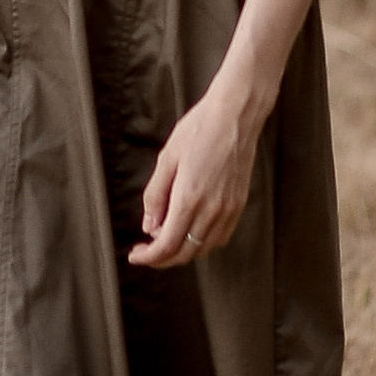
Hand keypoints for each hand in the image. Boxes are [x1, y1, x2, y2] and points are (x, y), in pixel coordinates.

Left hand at [131, 74, 266, 268]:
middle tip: (145, 251)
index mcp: (189, 198)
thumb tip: (149, 227)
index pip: (167, 245)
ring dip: (182, 251)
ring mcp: (229, 210)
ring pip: (204, 249)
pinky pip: (220, 237)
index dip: (149, 257)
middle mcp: (212, 210)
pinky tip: (190, 228)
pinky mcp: (239, 205)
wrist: (236, 116)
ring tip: (165, 236)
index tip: (135, 256)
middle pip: (185, 253)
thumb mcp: (167, 159)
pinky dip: (202, 242)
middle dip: (162, 259)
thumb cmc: (199, 130)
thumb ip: (156, 196)